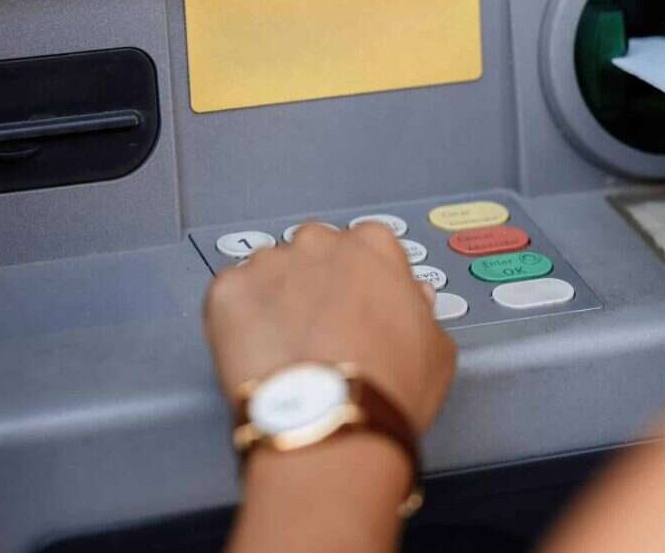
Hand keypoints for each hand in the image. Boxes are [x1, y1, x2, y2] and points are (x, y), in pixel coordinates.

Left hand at [202, 223, 455, 433]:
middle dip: (315, 283)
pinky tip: (256, 351)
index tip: (360, 304)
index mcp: (373, 247)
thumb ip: (422, 309)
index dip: (363, 279)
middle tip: (321, 329)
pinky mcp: (227, 292)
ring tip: (286, 348)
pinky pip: (229, 296)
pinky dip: (236, 319)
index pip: (367, 244)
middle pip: (314, 251)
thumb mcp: (437, 348)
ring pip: (268, 272)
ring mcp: (269, 265)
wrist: (328, 421)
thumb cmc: (385, 387)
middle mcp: (319, 244)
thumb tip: (413, 301)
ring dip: (274, 299)